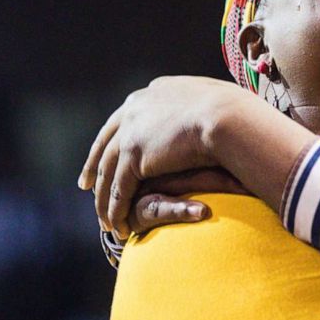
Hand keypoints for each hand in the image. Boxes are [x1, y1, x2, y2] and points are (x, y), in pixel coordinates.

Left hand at [78, 76, 263, 239]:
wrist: (228, 116)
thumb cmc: (234, 111)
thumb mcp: (210, 102)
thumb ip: (198, 109)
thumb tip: (211, 111)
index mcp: (150, 95)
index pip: (123, 120)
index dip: (113, 140)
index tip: (105, 154)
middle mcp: (134, 109)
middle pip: (106, 143)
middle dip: (94, 166)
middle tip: (85, 185)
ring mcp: (131, 132)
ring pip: (108, 171)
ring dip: (104, 198)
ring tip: (106, 218)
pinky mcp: (134, 155)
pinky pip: (118, 188)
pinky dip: (116, 209)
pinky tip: (118, 225)